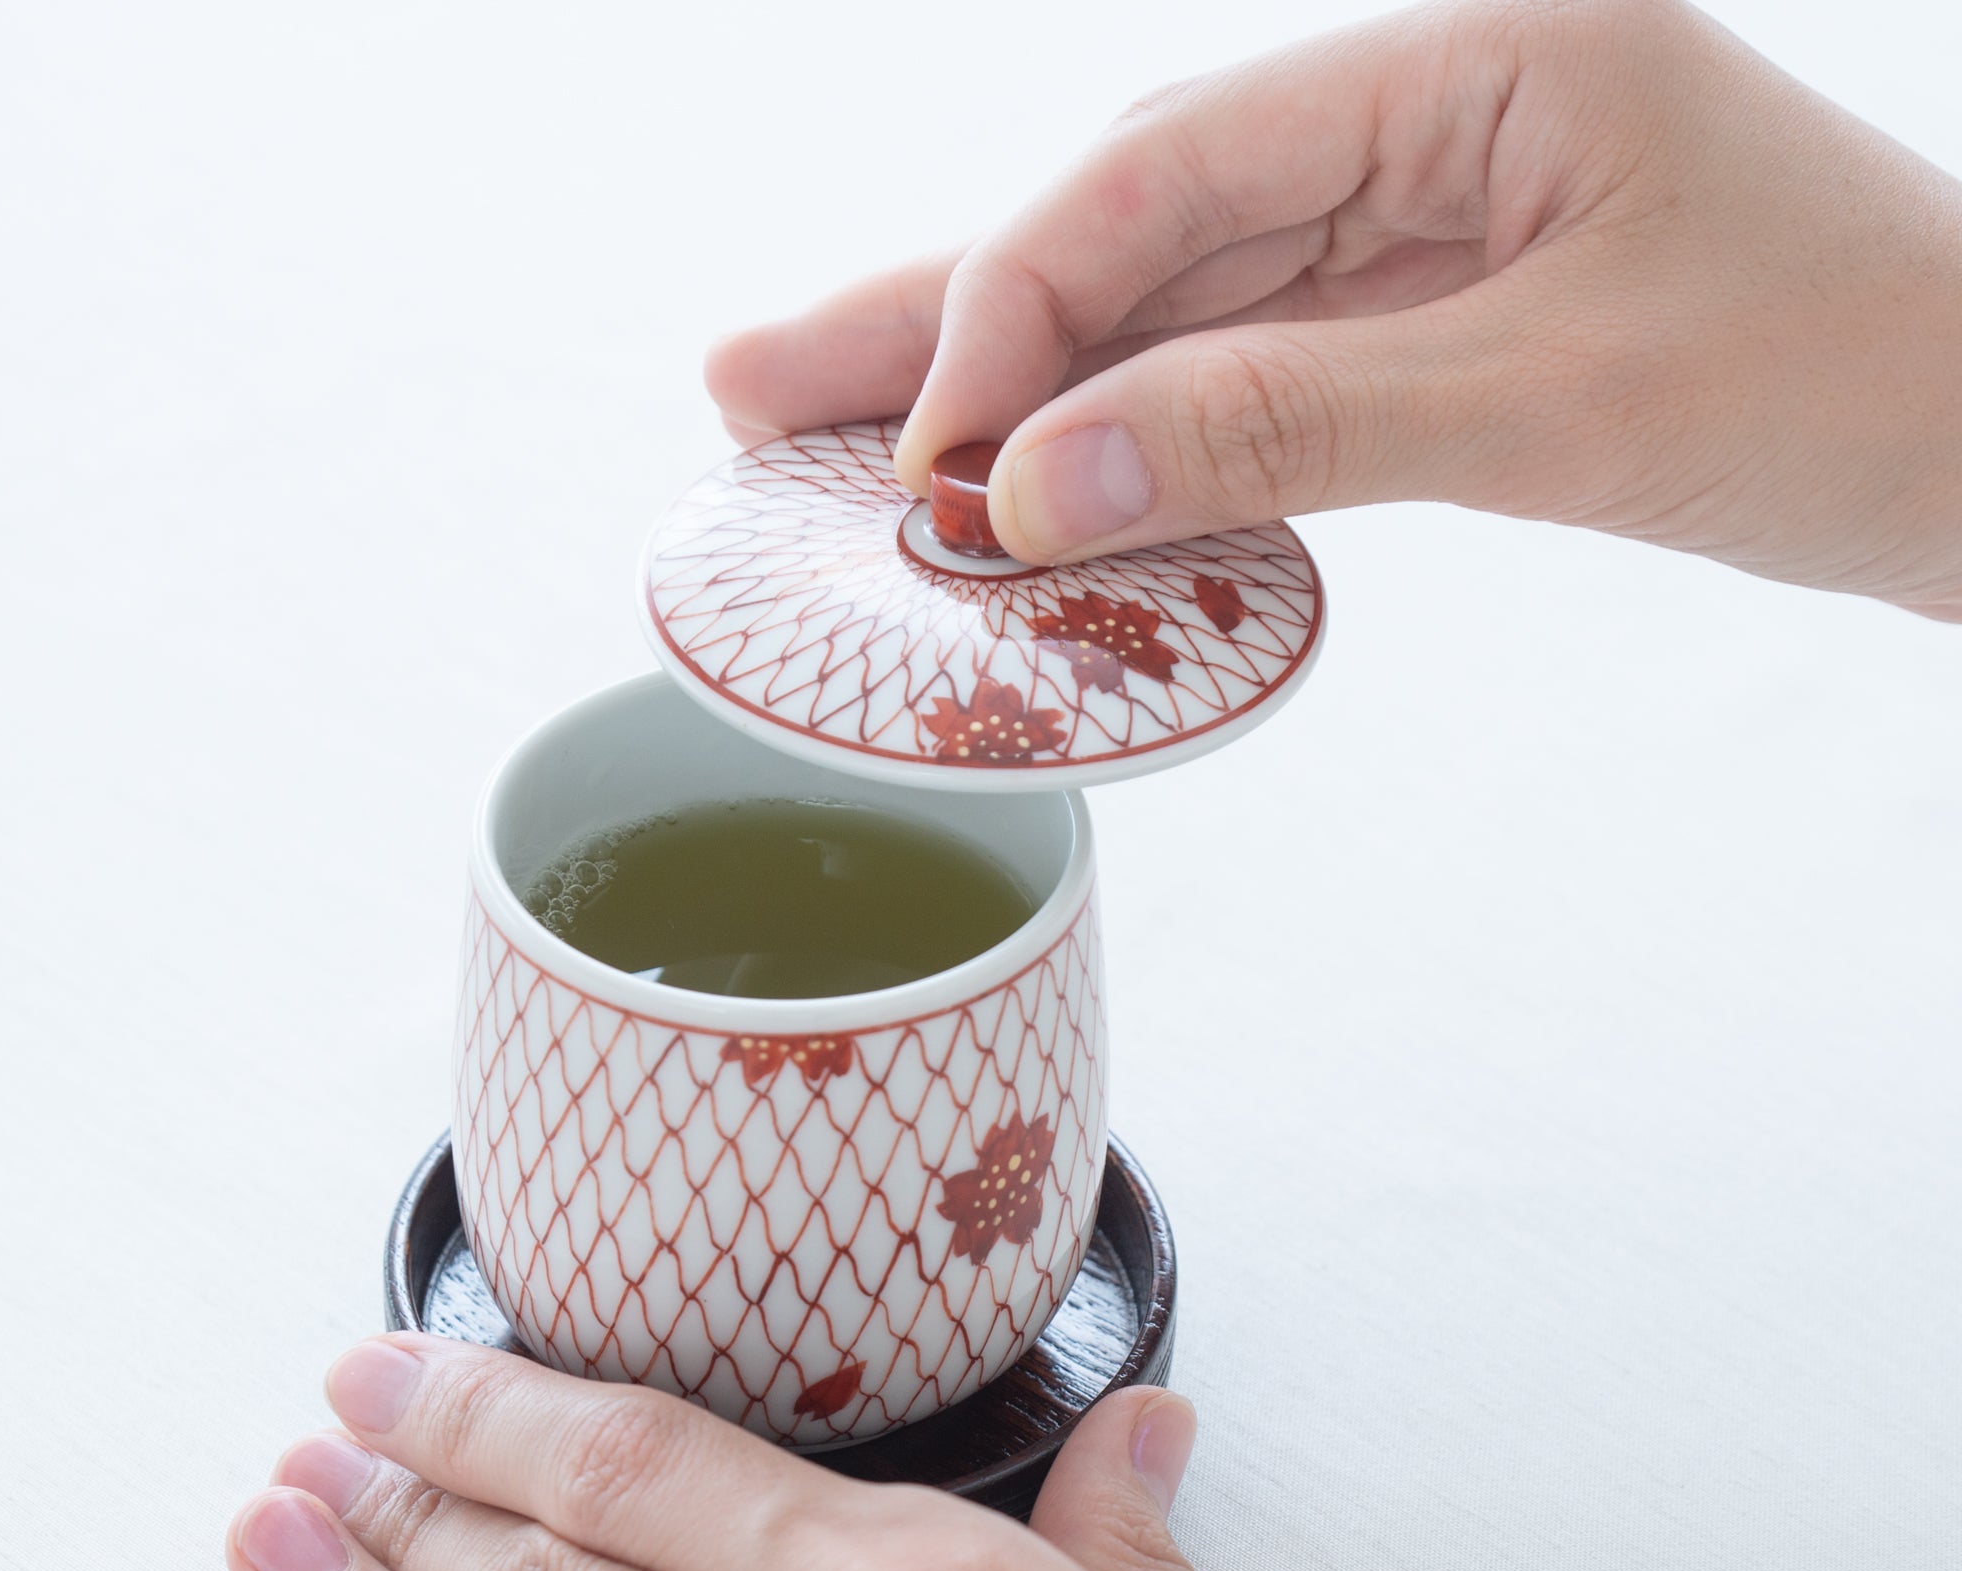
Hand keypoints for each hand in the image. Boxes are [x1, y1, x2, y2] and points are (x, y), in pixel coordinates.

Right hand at [706, 0, 1961, 620]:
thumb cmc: (1847, 385)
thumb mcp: (1557, 397)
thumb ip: (1288, 426)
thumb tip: (1035, 491)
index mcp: (1466, 53)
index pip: (1165, 175)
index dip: (1017, 316)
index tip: (926, 467)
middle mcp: (1416, 117)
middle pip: (1122, 221)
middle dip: (940, 320)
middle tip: (749, 391)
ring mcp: (1410, 228)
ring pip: (1159, 304)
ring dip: (1003, 386)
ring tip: (827, 439)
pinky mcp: (1419, 330)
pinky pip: (1234, 380)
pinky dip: (1126, 443)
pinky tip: (1025, 483)